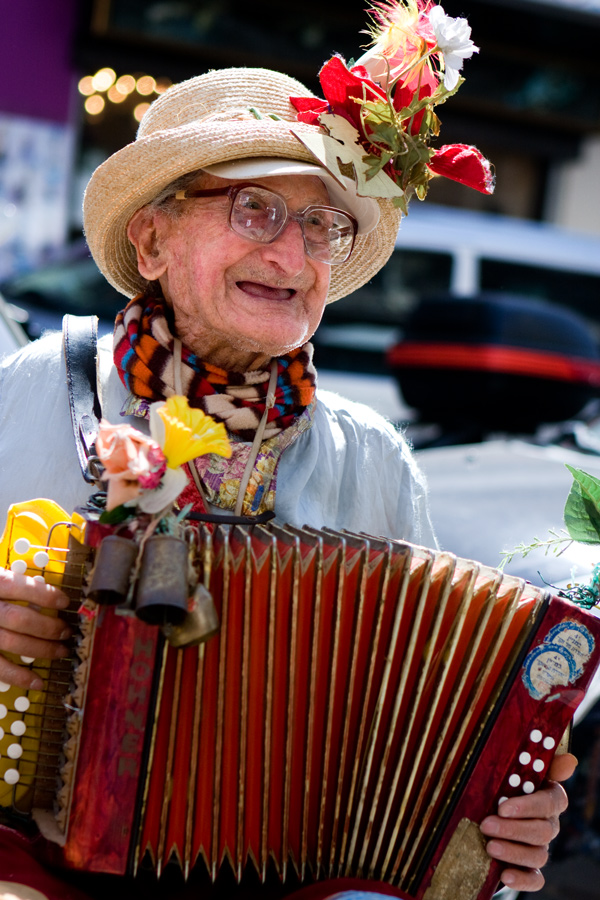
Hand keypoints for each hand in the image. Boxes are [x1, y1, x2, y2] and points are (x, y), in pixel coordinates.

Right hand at [0, 567, 71, 689]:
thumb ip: (6, 583)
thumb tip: (40, 589)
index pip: (19, 587)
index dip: (45, 595)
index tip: (65, 601)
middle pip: (19, 619)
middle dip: (48, 626)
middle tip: (66, 631)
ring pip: (12, 643)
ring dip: (41, 649)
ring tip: (61, 651)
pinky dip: (18, 677)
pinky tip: (37, 681)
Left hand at [480, 751, 576, 891]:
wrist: (484, 812)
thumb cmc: (500, 786)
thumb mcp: (510, 770)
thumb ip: (536, 764)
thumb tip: (570, 760)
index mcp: (548, 797)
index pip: (551, 802)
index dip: (528, 806)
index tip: (502, 807)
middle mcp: (548, 824)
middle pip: (543, 831)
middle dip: (513, 829)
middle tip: (486, 825)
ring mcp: (540, 848)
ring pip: (538, 856)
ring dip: (513, 852)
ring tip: (489, 847)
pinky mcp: (528, 869)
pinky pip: (535, 880)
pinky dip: (522, 879)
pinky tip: (504, 874)